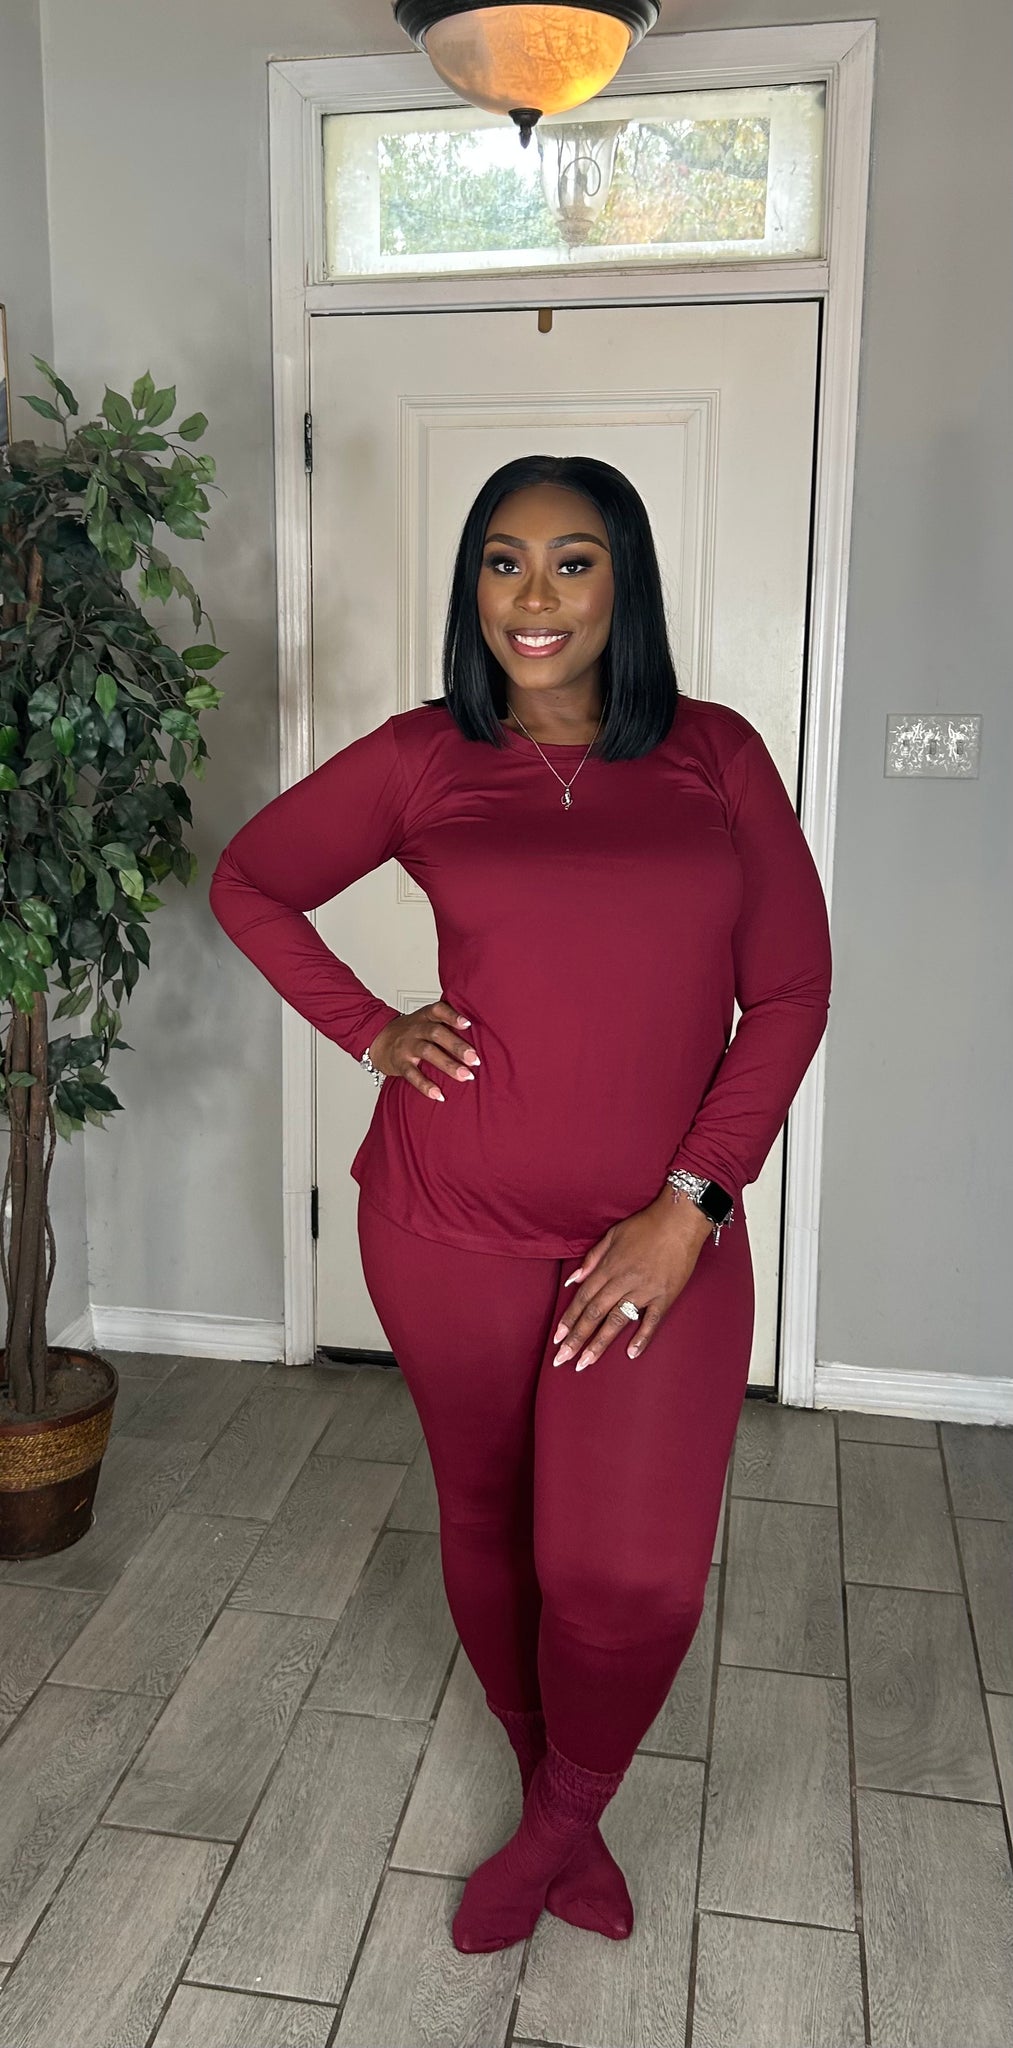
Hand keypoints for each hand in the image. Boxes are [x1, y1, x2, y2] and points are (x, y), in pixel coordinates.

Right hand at [367, 1000, 479, 1101]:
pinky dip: (425, 1085)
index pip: (438, 1010)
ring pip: (428, 1052)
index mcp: (424, 1017)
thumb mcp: (424, 1020)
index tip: (467, 1024)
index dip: (452, 1016)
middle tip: (475, 1059)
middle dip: (457, 1046)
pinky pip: (412, 1074)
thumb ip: (445, 1022)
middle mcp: (416, 1029)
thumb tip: (480, 1028)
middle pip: (437, 1033)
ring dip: (448, 1065)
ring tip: (465, 1076)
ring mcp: (407, 1046)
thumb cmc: (409, 1032)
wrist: (378, 1039)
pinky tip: (438, 1094)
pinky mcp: (399, 1063)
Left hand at [552, 1190, 713, 1371]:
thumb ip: (592, 1259)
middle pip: (594, 1314)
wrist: (680, 1220)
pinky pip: (651, 1321)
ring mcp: (644, 1290)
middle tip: (563, 1359)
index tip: (557, 1338)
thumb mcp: (613, 1235)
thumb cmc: (646, 1225)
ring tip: (585, 1362)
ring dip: (599, 1343)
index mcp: (609, 1267)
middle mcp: (623, 1281)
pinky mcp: (665, 1296)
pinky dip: (642, 1337)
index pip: (583, 1298)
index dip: (569, 1320)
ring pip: (617, 1321)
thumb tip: (573, 1279)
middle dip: (577, 1338)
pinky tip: (631, 1353)